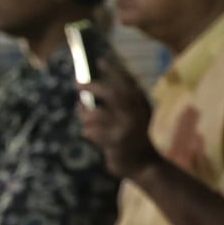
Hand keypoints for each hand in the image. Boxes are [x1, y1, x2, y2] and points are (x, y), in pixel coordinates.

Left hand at [79, 55, 161, 178]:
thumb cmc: (136, 138)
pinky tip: (92, 135)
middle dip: (92, 87)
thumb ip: (122, 103)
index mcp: (141, 105)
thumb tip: (91, 88)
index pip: (127, 82)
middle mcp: (136, 113)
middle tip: (77, 84)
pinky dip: (88, 132)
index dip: (114, 70)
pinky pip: (91, 132)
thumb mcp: (135, 117)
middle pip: (111, 93)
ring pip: (95, 114)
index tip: (100, 60)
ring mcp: (126, 127)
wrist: (145, 164)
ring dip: (85, 116)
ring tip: (85, 118)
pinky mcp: (115, 141)